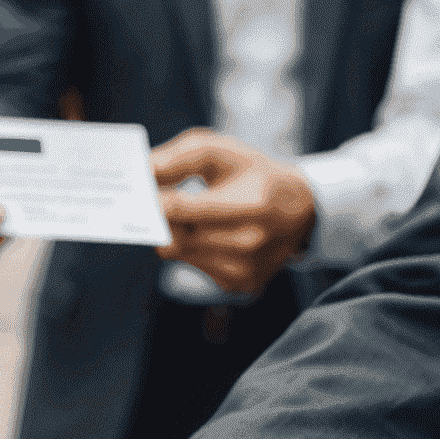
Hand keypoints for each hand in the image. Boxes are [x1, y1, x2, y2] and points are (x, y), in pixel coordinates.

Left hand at [153, 129, 315, 296]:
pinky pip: (193, 268)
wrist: (300, 211)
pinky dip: (191, 250)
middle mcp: (248, 243)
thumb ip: (181, 157)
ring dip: (174, 235)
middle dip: (159, 220)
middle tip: (155, 204)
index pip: (180, 210)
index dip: (153, 201)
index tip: (139, 193)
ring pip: (178, 255)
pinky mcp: (240, 286)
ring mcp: (244, 270)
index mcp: (250, 204)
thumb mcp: (224, 152)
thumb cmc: (253, 175)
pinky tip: (208, 235)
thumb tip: (145, 171)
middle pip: (173, 239)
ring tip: (190, 216)